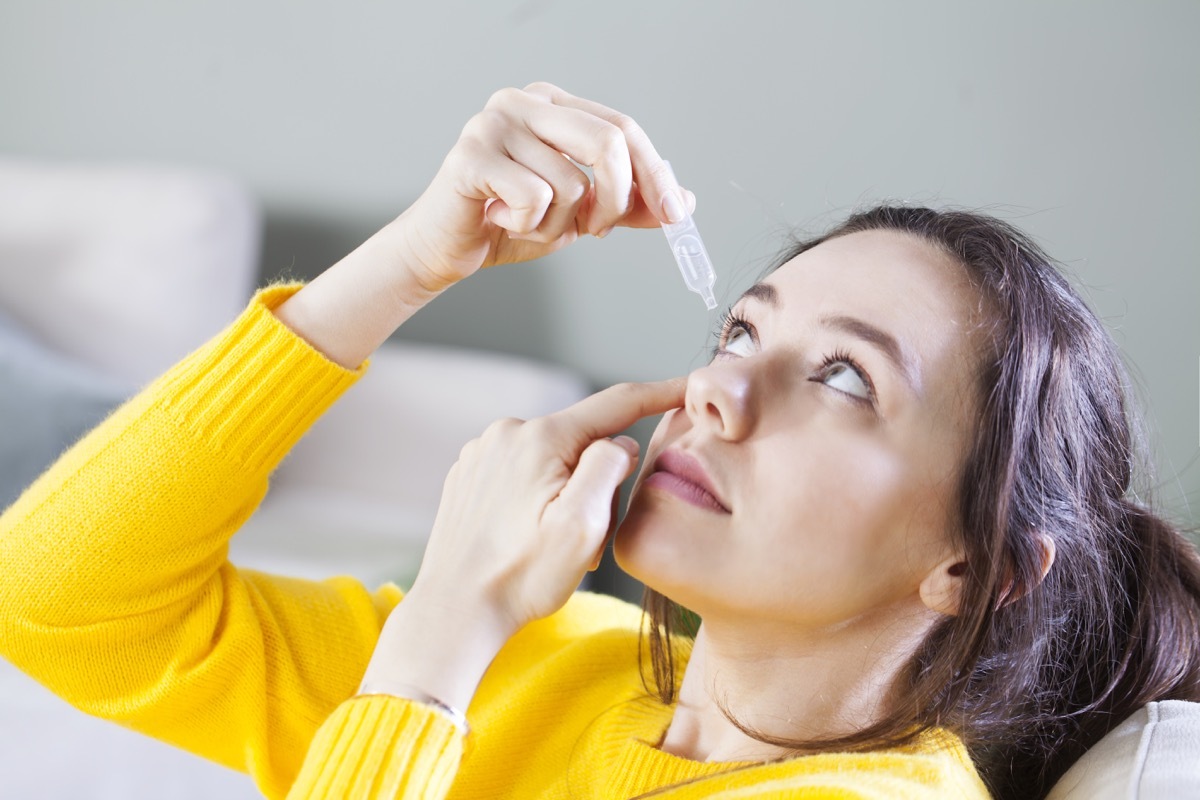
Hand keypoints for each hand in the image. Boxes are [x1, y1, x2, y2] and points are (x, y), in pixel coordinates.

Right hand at [393, 82, 696, 291]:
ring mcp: (494, 123)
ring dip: (560, 224)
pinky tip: (501, 219)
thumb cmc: (509, 224)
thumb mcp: (579, 214)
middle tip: (597, 230)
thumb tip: (682, 202)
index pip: (622, 127)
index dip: (653, 172)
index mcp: (553, 104)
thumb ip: (627, 204)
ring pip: (571, 183)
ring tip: (527, 223)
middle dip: (616, 199)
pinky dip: (528, 226)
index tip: (674, 212)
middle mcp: (523, 101)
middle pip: (607, 141)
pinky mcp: (471, 155)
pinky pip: (535, 198)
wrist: (445, 250)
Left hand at [408, 377, 686, 637]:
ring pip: (553, 457)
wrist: (456, 610)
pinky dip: (537, 495)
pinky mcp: (469, 472)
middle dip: (599, 480)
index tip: (690, 385)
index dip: (660, 392)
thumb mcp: (582, 527)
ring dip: (566, 491)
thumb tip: (622, 442)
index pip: (616, 403)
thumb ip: (609, 469)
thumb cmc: (522, 578)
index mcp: (541, 437)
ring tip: (553, 543)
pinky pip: (523, 470)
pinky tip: (527, 534)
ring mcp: (483, 451)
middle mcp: (508, 432)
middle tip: (590, 538)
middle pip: (583, 440)